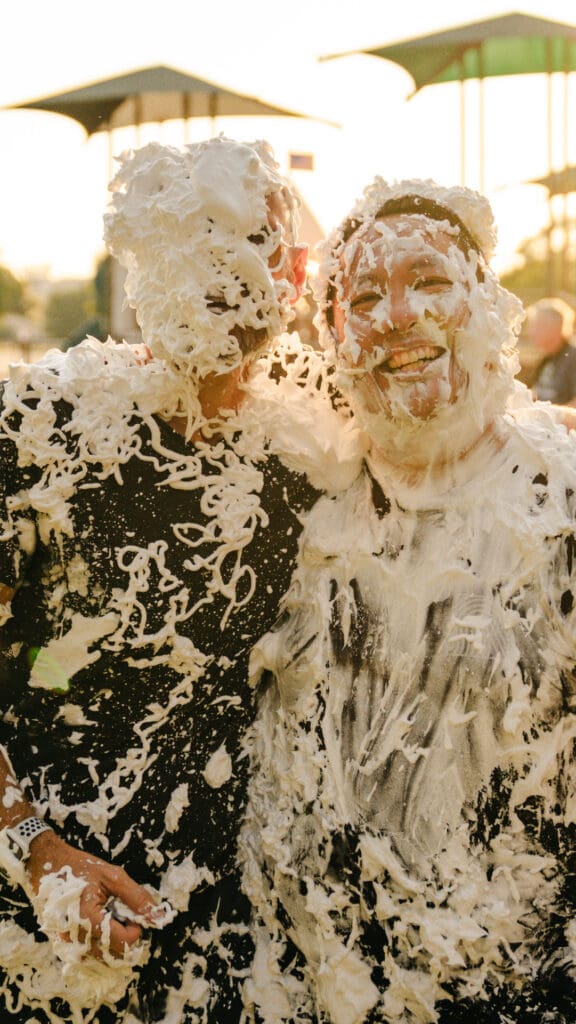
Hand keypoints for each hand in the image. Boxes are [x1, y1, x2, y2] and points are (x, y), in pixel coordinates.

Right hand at [26, 830, 162, 958]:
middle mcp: (75, 939)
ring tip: (107, 915)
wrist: (44, 864)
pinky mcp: (63, 944)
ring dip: (112, 940)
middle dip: (124, 935)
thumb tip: (158, 917)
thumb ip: (136, 898)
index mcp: (88, 920)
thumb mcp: (112, 876)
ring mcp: (67, 944)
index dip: (135, 927)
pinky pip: (88, 953)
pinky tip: (97, 921)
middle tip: (119, 912)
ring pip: (102, 957)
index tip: (129, 911)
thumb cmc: (78, 868)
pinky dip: (99, 942)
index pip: (125, 942)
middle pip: (115, 954)